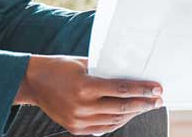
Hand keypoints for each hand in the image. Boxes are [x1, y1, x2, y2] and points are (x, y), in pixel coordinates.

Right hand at [15, 55, 162, 134]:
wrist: (33, 82)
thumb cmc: (60, 67)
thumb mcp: (84, 63)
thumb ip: (105, 70)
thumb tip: (131, 73)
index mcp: (85, 86)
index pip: (122, 90)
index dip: (143, 90)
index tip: (158, 89)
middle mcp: (82, 106)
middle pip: (122, 107)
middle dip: (143, 104)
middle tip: (158, 100)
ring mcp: (78, 120)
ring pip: (114, 120)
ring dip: (133, 114)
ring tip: (146, 107)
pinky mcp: (75, 128)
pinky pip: (103, 128)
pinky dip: (118, 122)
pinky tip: (128, 115)